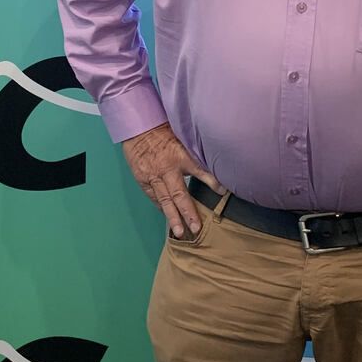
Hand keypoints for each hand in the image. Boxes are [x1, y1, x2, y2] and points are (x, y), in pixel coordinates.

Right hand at [121, 123, 222, 237]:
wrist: (139, 129)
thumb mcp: (183, 140)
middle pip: (179, 194)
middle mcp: (166, 169)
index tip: (223, 192)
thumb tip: (214, 165)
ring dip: (172, 217)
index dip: (211, 181)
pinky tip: (168, 217)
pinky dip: (161, 207)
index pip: (198, 170)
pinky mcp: (142, 179)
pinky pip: (153, 197)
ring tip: (179, 232)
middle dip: (188, 212)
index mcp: (179, 156)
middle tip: (196, 228)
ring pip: (164, 200)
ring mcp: (153, 176)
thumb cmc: (163, 133)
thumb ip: (195, 155)